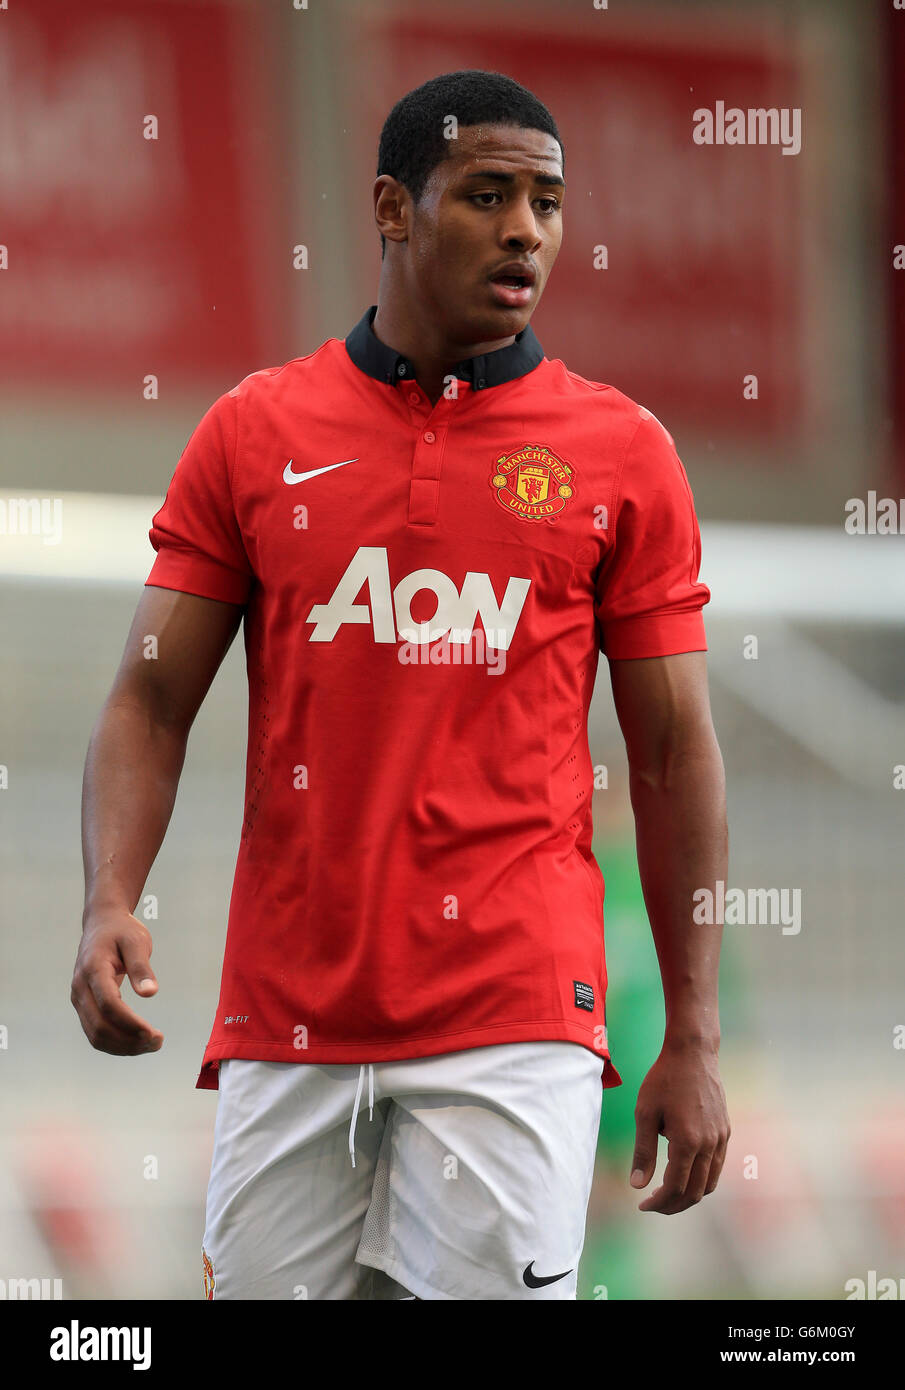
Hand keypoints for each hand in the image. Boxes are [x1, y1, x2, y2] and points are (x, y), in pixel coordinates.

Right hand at [71, 908, 163, 1055]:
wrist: (101, 924)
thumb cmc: (122, 931)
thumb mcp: (137, 941)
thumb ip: (142, 966)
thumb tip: (150, 993)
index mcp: (93, 969)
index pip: (108, 1004)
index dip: (130, 1023)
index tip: (154, 1033)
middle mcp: (80, 987)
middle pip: (99, 1026)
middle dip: (129, 1040)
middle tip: (158, 1042)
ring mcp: (79, 999)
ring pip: (95, 1035)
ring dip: (123, 1046)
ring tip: (152, 1044)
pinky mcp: (84, 1006)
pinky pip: (95, 1032)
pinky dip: (116, 1043)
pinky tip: (138, 1042)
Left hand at [630, 1038, 728, 1212]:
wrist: (693, 1053)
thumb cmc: (664, 1079)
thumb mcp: (645, 1113)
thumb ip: (643, 1151)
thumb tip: (637, 1185)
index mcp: (687, 1142)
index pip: (675, 1187)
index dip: (659, 1202)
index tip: (642, 1205)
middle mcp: (709, 1144)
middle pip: (695, 1192)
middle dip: (673, 1205)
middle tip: (653, 1204)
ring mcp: (721, 1138)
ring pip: (710, 1183)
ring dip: (689, 1195)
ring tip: (667, 1194)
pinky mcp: (725, 1131)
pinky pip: (717, 1166)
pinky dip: (702, 1179)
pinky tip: (684, 1172)